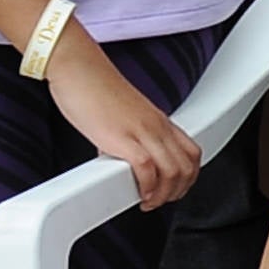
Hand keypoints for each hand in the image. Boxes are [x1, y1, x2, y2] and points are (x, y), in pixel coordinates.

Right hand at [48, 33, 200, 206]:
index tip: (173, 190)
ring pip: (173, 171)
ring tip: (148, 201)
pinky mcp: (120, 136)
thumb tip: (119, 157)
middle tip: (159, 200)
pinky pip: (147, 169)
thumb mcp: (122, 115)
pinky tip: (138, 193)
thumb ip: (129, 135)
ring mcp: (141, 130)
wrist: (76, 67)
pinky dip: (147, 188)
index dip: (188, 177)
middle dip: (178, 191)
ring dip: (164, 195)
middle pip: (188, 166)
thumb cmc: (93, 87)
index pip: (191, 152)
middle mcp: (156, 125)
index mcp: (159, 120)